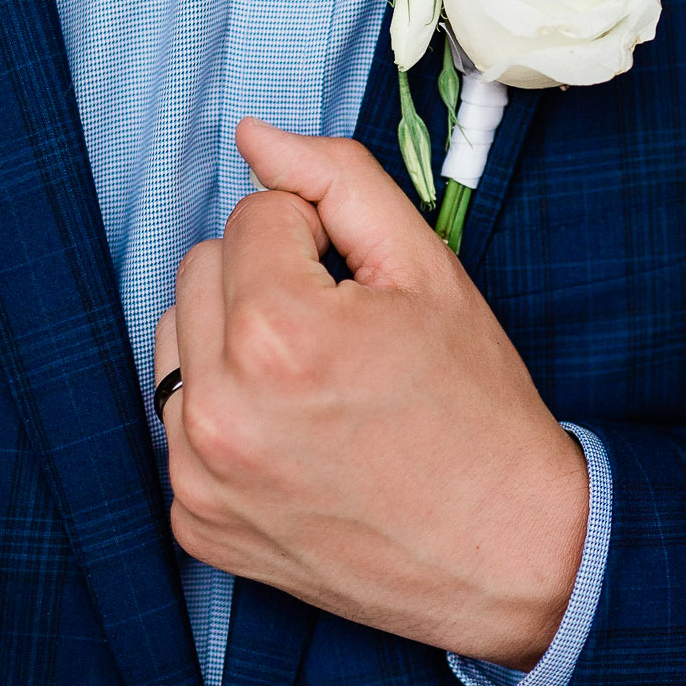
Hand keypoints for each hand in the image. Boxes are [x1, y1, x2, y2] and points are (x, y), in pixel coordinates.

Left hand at [151, 118, 588, 668]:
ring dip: (232, 342)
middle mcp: (218, 409)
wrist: (509, 549)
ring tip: (316, 382)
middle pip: (201, 268)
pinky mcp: (194, 523)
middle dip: (267, 279)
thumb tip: (256, 136)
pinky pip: (180, 423)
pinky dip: (229, 416)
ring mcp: (199, 475)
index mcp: (278, 333)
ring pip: (176, 341)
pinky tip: (299, 437)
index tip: (365, 291)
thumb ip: (339, 183)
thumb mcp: (428, 270)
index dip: (319, 237)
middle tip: (345, 333)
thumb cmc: (477, 409)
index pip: (255, 215)